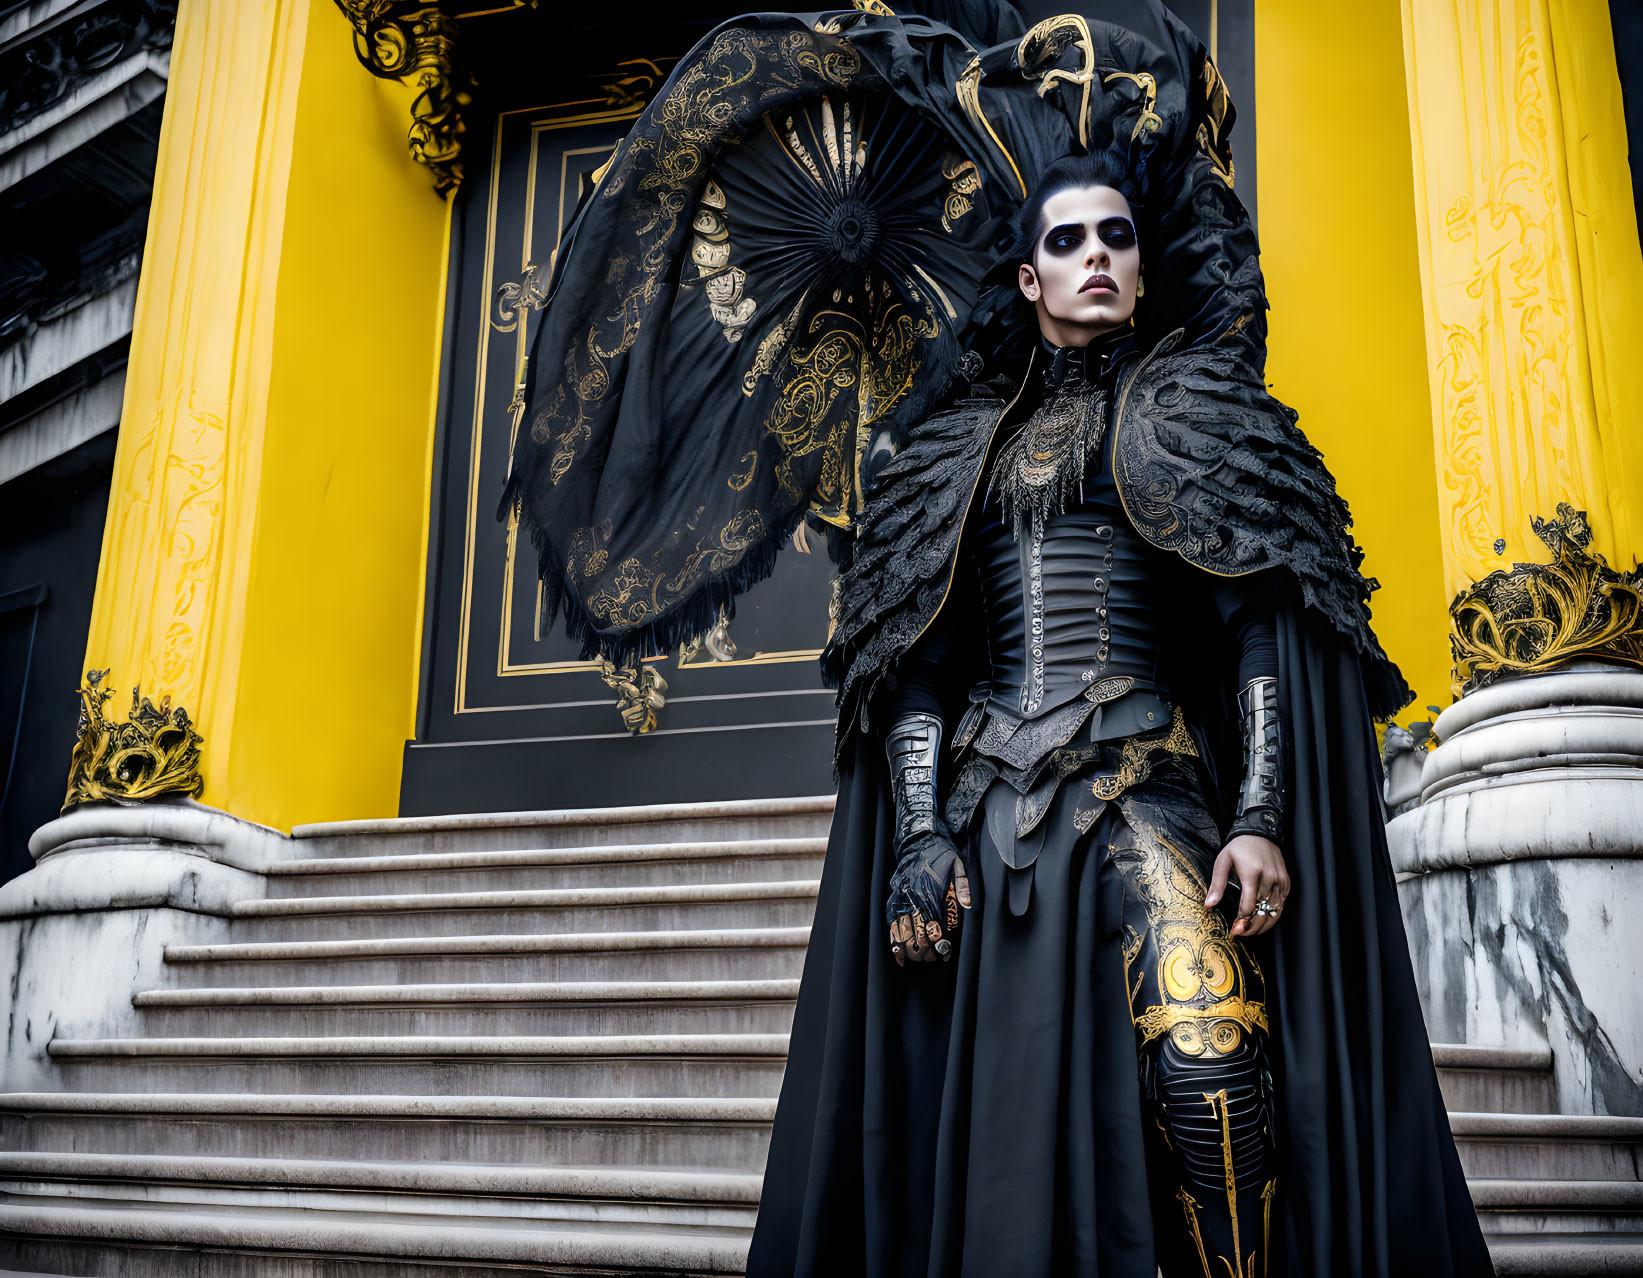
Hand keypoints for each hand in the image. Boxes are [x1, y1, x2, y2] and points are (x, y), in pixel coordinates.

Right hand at [886, 829, 971, 964]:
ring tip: (916, 960)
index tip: (942, 954)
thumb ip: (962, 886)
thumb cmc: (941, 854)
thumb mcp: (958, 865)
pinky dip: (893, 939)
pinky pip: (891, 922)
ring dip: (908, 947)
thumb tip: (967, 905)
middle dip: (924, 949)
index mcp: (931, 891)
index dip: (938, 942)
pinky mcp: (894, 898)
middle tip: (931, 959)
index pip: (934, 924)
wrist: (918, 840)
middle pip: (917, 931)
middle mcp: (914, 897)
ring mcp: (902, 898)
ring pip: (902, 930)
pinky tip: (897, 953)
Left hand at [1205, 833, 1289, 937]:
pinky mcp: (1286, 883)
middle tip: (1240, 933)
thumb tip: (1209, 904)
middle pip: (1263, 911)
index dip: (1241, 920)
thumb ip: (1217, 884)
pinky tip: (1263, 921)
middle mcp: (1269, 878)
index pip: (1249, 905)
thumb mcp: (1223, 861)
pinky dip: (1273, 915)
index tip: (1234, 929)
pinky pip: (1282, 905)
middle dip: (1251, 927)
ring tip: (1250, 931)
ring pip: (1274, 912)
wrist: (1260, 833)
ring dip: (1263, 925)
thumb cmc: (1239, 848)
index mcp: (1252, 873)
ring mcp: (1280, 881)